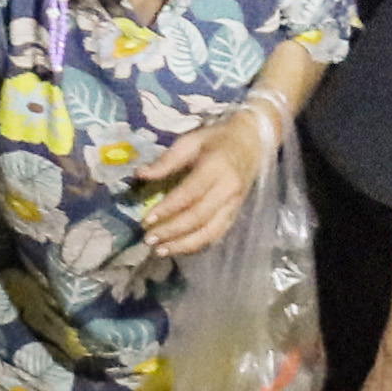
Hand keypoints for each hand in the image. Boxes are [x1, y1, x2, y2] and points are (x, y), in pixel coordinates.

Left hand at [126, 97, 280, 268]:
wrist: (252, 142)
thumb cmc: (217, 139)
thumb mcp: (190, 141)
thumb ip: (166, 161)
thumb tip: (139, 175)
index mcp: (216, 167)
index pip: (189, 194)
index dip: (167, 209)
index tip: (146, 220)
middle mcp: (228, 189)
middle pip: (198, 217)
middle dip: (172, 231)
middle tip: (148, 239)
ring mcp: (234, 204)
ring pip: (209, 231)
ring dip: (183, 245)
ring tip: (160, 250)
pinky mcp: (236, 213)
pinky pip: (217, 234)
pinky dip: (197, 244)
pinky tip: (178, 248)